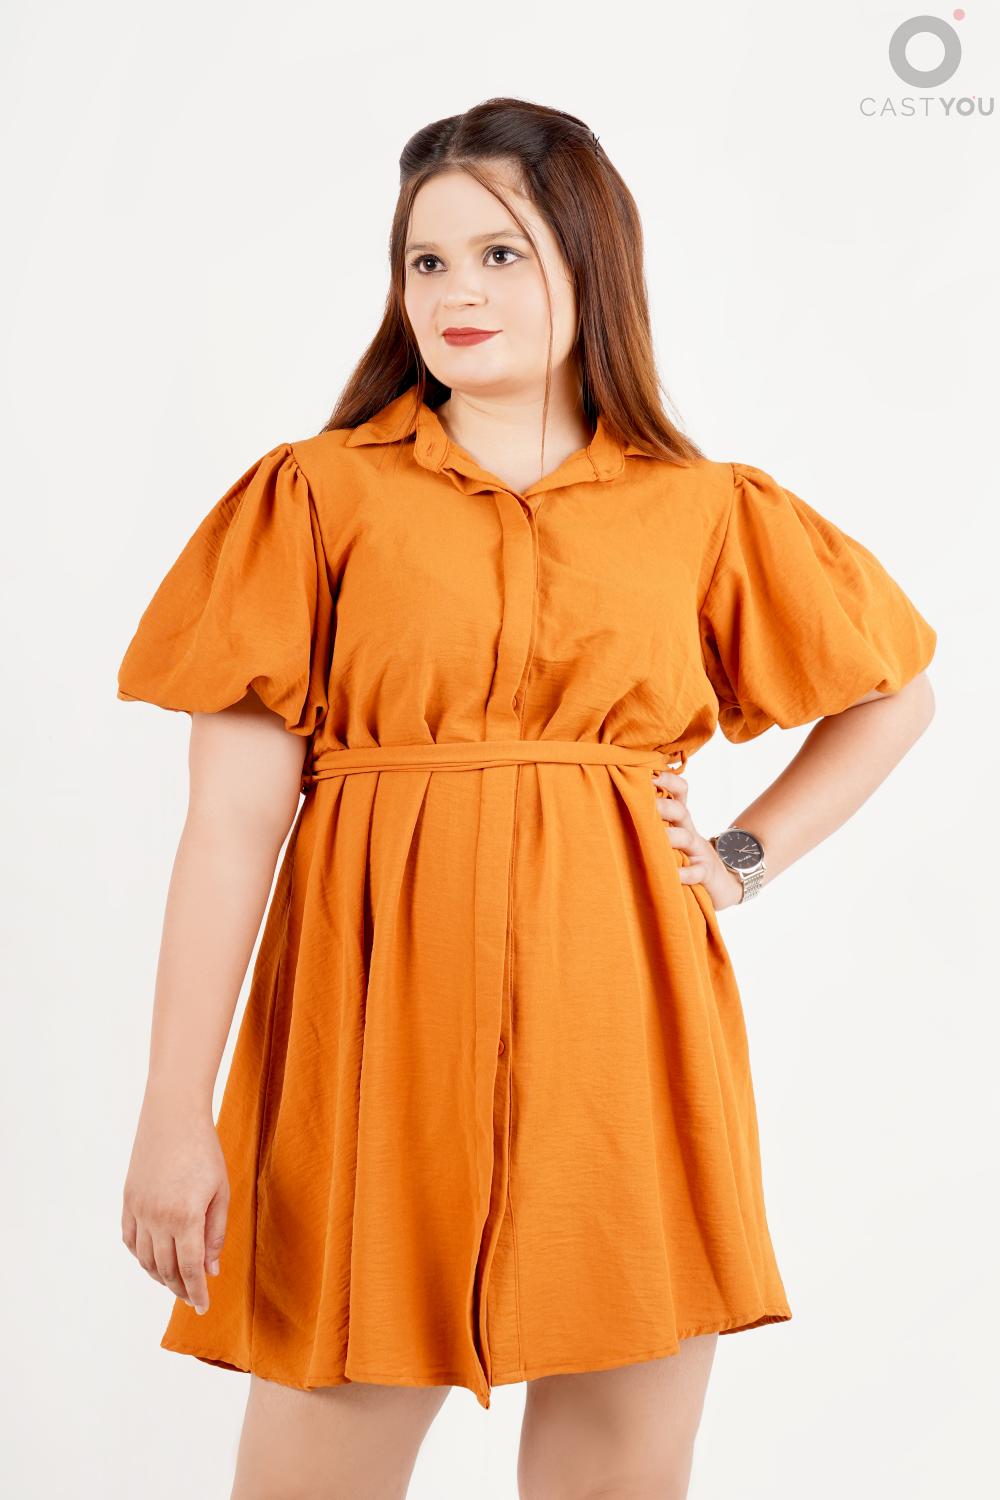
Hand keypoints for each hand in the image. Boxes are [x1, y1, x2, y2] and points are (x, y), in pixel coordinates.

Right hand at [121, 1089, 228, 1314]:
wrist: (173, 1117)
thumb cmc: (205, 1151)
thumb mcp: (220, 1192)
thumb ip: (215, 1233)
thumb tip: (212, 1269)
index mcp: (184, 1217)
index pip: (189, 1268)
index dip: (196, 1291)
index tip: (203, 1306)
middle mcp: (157, 1219)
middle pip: (166, 1268)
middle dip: (180, 1287)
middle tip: (192, 1296)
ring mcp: (138, 1210)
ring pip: (145, 1259)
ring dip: (160, 1276)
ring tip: (176, 1283)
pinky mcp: (128, 1200)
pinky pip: (130, 1240)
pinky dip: (141, 1256)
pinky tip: (153, 1261)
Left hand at [650, 771, 744, 910]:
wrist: (722, 883)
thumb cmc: (686, 857)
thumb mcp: (674, 836)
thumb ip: (653, 822)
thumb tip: (617, 806)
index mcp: (680, 820)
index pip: (679, 792)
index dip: (668, 780)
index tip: (649, 775)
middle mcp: (690, 831)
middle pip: (680, 811)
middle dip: (664, 806)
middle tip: (645, 805)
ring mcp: (699, 851)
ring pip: (687, 838)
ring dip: (671, 837)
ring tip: (656, 840)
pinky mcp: (706, 873)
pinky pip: (697, 871)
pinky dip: (685, 874)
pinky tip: (673, 875)